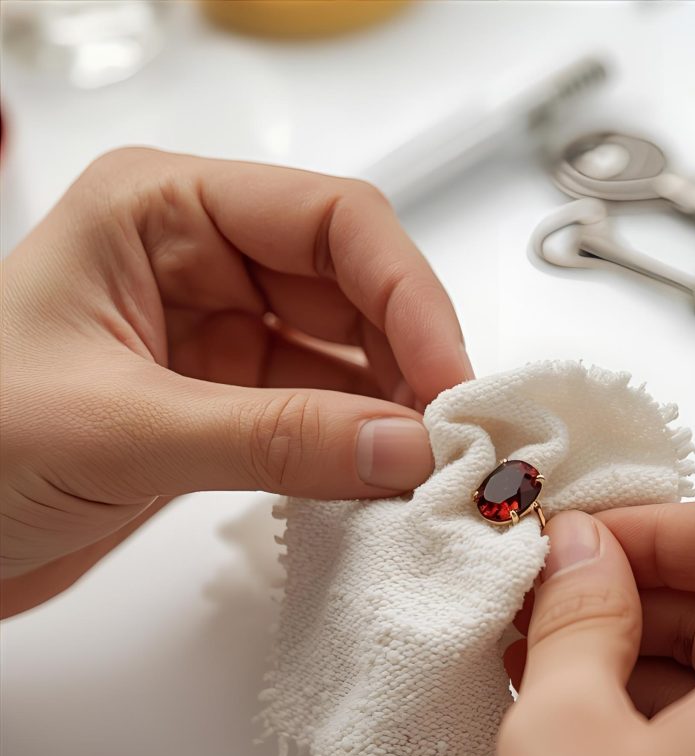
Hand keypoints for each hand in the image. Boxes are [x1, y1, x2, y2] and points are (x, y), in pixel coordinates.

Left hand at [0, 148, 471, 615]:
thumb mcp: (117, 432)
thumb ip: (272, 436)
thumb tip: (403, 448)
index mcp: (160, 211)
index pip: (332, 222)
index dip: (407, 295)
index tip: (446, 381)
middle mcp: (201, 262)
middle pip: (357, 288)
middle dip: (412, 360)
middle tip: (455, 438)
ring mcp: (221, 337)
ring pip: (350, 357)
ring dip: (394, 411)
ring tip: (429, 469)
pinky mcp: (230, 406)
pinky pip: (323, 415)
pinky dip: (360, 450)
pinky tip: (384, 482)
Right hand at [464, 501, 694, 755]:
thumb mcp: (565, 719)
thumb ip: (584, 607)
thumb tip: (584, 551)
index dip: (671, 525)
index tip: (596, 538)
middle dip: (656, 589)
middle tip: (561, 590)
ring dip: (661, 651)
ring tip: (556, 651)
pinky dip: (687, 711)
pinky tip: (594, 708)